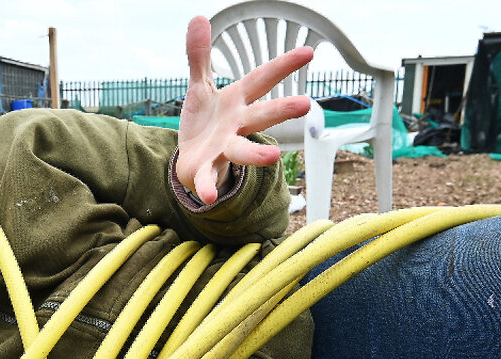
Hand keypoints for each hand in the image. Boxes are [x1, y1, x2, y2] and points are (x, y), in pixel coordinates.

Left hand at [176, 15, 313, 203]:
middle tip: (306, 104)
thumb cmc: (204, 123)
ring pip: (242, 150)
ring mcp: (224, 149)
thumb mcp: (200, 87)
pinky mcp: (207, 170)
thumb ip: (200, 56)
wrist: (191, 161)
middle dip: (281, 110)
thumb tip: (198, 17)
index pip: (262, 79)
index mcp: (237, 102)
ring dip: (256, 154)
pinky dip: (209, 187)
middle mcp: (237, 126)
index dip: (283, 65)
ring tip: (272, 156)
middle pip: (261, 115)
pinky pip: (209, 179)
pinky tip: (207, 198)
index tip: (309, 52)